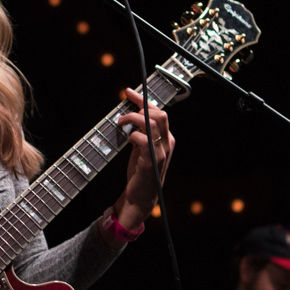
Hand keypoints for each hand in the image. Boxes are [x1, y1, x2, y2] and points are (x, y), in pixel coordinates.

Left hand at [110, 87, 174, 230]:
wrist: (141, 197)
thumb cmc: (140, 172)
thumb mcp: (141, 149)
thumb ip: (140, 133)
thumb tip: (130, 116)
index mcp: (167, 139)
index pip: (159, 113)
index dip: (143, 100)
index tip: (128, 93)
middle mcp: (167, 143)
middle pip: (159, 114)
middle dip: (140, 106)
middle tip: (124, 110)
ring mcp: (161, 152)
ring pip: (152, 123)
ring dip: (133, 119)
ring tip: (121, 123)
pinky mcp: (152, 160)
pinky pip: (144, 139)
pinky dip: (133, 136)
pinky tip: (126, 139)